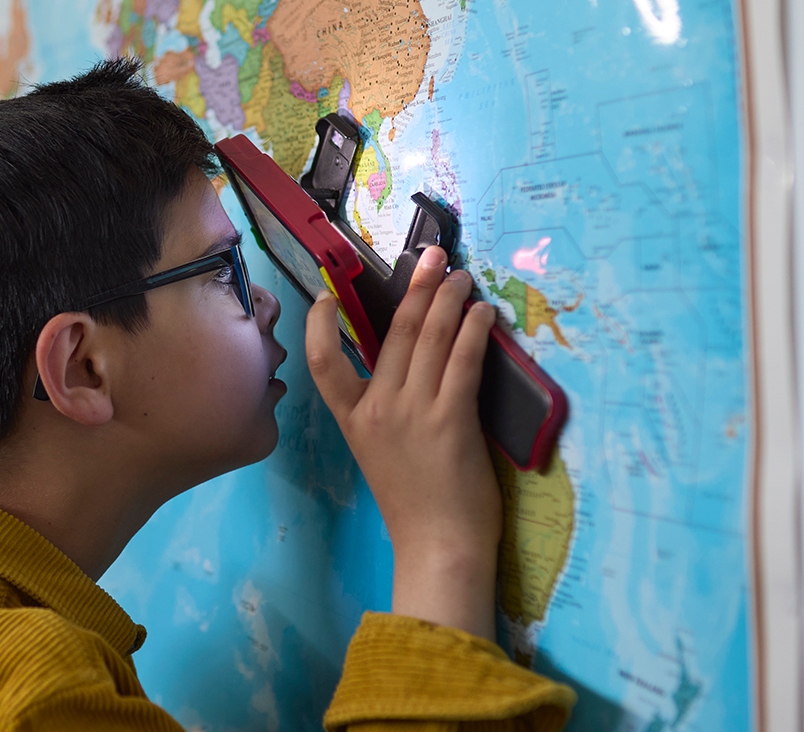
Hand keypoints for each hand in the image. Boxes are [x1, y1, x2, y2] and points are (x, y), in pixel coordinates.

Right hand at [306, 246, 502, 640]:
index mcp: (354, 421)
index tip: (330, 296)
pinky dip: (473, 330)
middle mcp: (379, 409)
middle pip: (395, 333)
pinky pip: (463, 360)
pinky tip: (483, 313)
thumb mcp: (381, 453)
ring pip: (430, 338)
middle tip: (432, 257)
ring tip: (462, 276)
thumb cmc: (415, 506)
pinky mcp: (451, 419)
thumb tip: (413, 365)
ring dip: (449, 299)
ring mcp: (414, 412)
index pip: (323, 364)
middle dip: (417, 288)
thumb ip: (386, 411)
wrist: (438, 547)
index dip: (320, 326)